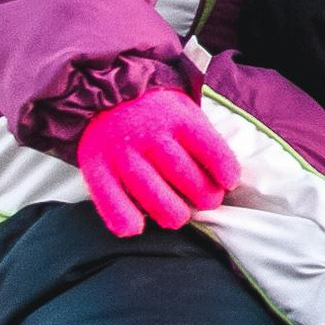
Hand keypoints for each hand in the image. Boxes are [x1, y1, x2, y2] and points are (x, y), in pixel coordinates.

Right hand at [77, 88, 243, 234]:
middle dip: (204, 197)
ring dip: (172, 214)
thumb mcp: (185, 112)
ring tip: (178, 216)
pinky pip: (109, 200)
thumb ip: (203, 141)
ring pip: (152, 194)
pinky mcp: (95, 167)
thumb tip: (225, 180)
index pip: (211, 150)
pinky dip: (124, 219)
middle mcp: (149, 135)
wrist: (106, 95)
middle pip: (185, 176)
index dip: (225, 171)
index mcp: (178, 119)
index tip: (229, 183)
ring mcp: (121, 152)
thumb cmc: (157, 114)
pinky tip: (136, 228)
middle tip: (207, 201)